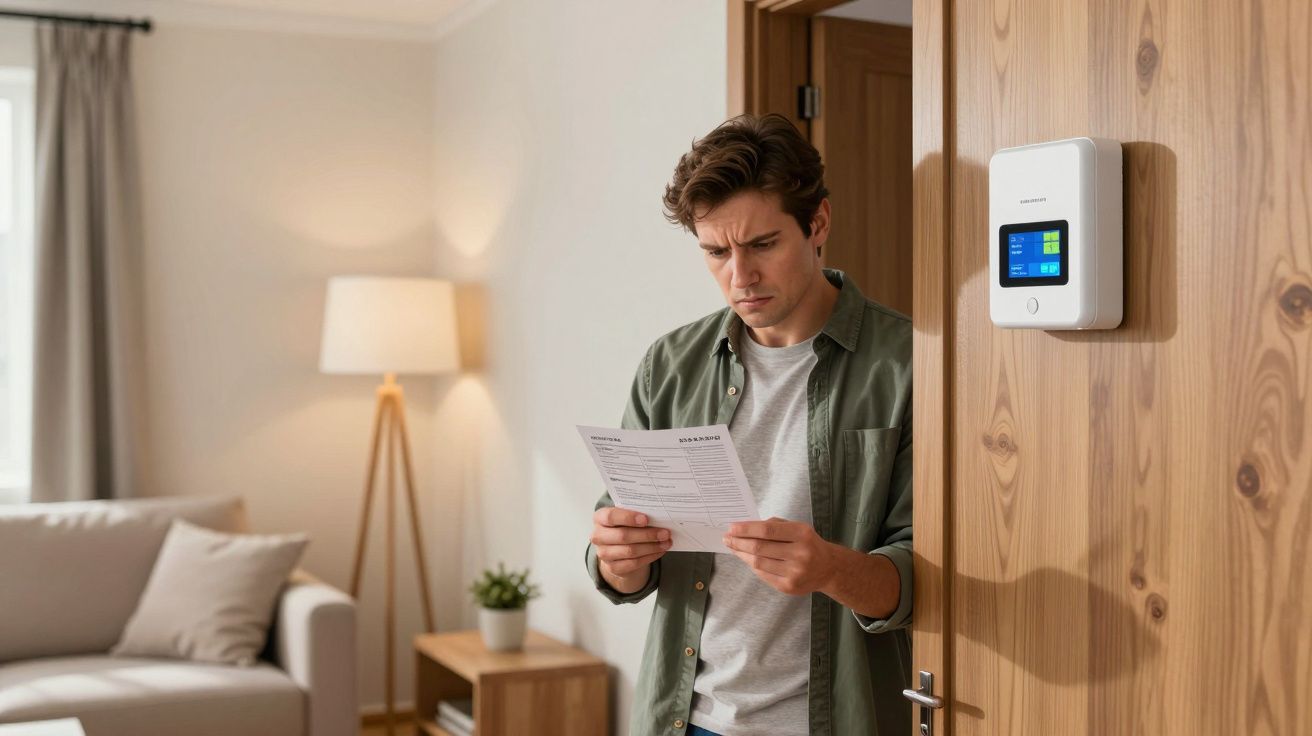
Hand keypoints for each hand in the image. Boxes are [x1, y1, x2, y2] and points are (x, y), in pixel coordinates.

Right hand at [591, 507, 671, 591]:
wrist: (616, 547)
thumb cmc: (624, 525)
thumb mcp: (626, 516)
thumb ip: (637, 514)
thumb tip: (658, 516)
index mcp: (599, 518)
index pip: (611, 516)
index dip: (628, 517)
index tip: (646, 519)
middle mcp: (598, 536)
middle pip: (623, 536)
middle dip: (647, 534)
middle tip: (665, 533)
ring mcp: (604, 554)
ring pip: (630, 551)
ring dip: (652, 547)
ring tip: (666, 542)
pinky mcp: (613, 567)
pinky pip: (634, 563)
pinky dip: (650, 556)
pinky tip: (660, 551)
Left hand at [723, 517, 838, 595]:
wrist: (828, 568)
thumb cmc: (808, 543)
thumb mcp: (797, 528)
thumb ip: (773, 526)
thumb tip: (745, 529)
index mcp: (802, 534)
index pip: (767, 531)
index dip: (746, 529)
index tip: (731, 528)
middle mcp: (800, 553)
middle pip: (759, 548)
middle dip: (739, 542)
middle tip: (727, 538)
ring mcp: (795, 572)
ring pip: (758, 563)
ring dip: (742, 554)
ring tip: (734, 548)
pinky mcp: (789, 587)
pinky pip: (763, 575)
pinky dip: (752, 566)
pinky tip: (746, 559)